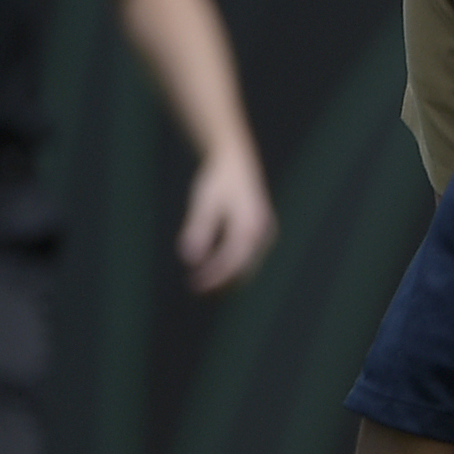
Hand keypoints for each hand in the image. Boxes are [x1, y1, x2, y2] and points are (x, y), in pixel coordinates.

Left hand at [176, 145, 274, 294]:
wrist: (236, 163)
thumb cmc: (218, 181)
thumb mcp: (204, 203)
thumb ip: (198, 230)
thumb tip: (189, 259)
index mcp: (250, 227)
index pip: (232, 261)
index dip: (214, 276)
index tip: (195, 285)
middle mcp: (262, 234)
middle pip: (244, 269)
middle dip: (221, 282)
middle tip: (196, 290)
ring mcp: (265, 234)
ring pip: (248, 265)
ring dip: (228, 278)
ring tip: (204, 284)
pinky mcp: (261, 233)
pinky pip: (249, 257)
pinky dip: (233, 267)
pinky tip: (215, 268)